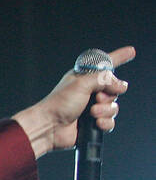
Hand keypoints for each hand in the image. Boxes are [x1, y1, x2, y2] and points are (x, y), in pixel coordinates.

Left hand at [13, 46, 133, 157]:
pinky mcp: (93, 124)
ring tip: (91, 113)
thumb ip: (103, 79)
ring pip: (114, 107)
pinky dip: (105, 123)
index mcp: (85, 78)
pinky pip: (110, 122)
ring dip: (105, 110)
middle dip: (109, 94)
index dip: (119, 57)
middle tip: (96, 98)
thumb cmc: (59, 103)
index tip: (131, 51)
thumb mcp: (82, 83)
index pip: (106, 65)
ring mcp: (92, 108)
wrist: (48, 127)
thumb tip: (119, 85)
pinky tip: (95, 123)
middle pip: (115, 90)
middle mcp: (90, 91)